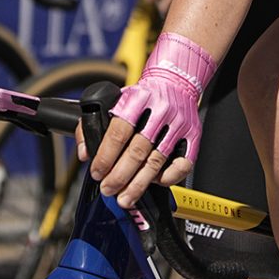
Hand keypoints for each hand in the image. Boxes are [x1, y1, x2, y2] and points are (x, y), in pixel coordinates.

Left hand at [93, 33, 214, 207]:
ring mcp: (178, 123)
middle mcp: (159, 110)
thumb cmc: (142, 96)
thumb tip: (85, 153)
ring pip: (157, 160)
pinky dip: (168, 177)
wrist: (175, 80)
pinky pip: (183, 163)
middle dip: (120, 175)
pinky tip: (155, 183)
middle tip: (108, 189)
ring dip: (139, 184)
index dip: (105, 156)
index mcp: (137, 99)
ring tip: (125, 197)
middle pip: (137, 150)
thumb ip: (92, 124)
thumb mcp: (114, 100)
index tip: (97, 172)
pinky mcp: (193, 135)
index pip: (118, 132)